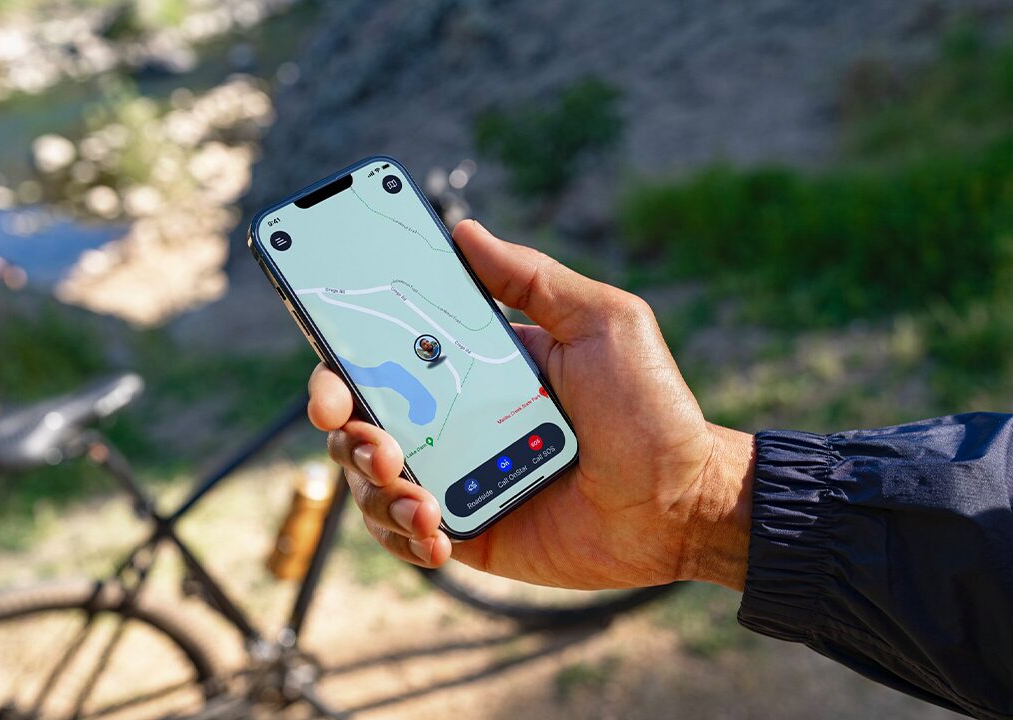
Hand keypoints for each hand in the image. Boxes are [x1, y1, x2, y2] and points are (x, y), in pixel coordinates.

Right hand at [308, 220, 754, 590]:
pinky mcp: (466, 530)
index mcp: (475, 366)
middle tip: (353, 424)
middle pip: (362, 413)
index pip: (391, 350)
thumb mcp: (602, 324)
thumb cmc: (650, 408)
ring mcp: (457, 476)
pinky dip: (403, 533)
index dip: (347, 349)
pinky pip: (405, 534)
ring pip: (371, 477)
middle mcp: (455, 418)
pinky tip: (435, 532)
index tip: (330, 348)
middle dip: (339, 418)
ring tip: (414, 490)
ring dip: (372, 483)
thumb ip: (533, 278)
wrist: (681, 502)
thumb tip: (464, 230)